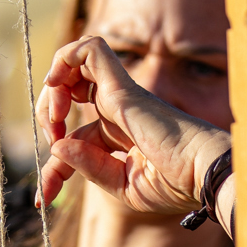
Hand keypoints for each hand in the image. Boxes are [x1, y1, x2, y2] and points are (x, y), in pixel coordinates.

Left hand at [35, 36, 230, 214]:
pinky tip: (57, 85)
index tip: (45, 196)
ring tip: (55, 117)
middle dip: (46, 113)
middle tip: (51, 140)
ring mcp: (119, 94)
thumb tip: (57, 146)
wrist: (201, 175)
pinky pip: (91, 49)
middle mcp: (116, 109)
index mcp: (117, 134)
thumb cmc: (173, 184)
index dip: (52, 167)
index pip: (72, 138)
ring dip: (53, 85)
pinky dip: (65, 58)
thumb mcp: (121, 184)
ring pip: (74, 62)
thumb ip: (88, 165)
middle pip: (67, 90)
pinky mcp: (122, 85)